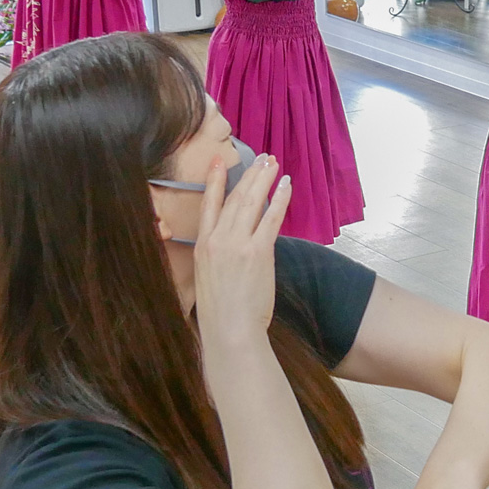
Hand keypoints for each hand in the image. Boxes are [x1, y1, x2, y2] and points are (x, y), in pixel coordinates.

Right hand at [192, 148, 291, 352]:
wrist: (230, 330)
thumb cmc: (221, 313)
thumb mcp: (208, 279)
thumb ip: (218, 258)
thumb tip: (235, 247)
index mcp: (202, 246)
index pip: (208, 204)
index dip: (214, 180)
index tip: (218, 161)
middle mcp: (218, 240)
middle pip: (235, 198)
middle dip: (249, 175)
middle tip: (261, 158)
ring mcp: (237, 244)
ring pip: (252, 202)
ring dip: (264, 180)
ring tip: (273, 163)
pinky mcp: (258, 252)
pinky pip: (271, 218)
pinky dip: (279, 199)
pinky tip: (285, 186)